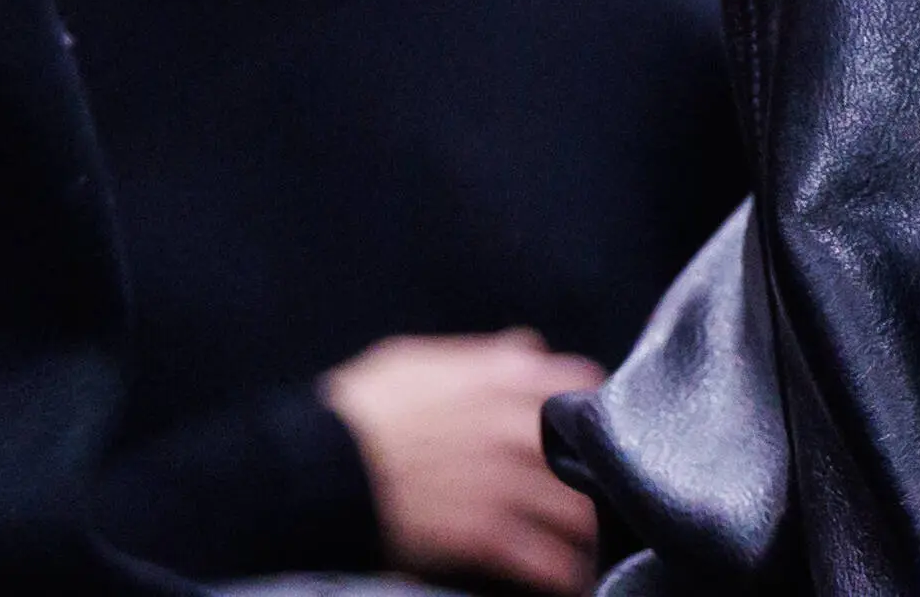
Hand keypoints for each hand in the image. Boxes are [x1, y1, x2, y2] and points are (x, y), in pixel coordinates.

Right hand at [318, 329, 605, 593]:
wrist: (318, 472)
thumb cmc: (358, 412)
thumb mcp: (418, 364)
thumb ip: (481, 358)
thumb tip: (526, 347)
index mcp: (502, 380)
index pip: (578, 383)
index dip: (589, 406)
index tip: (591, 427)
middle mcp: (515, 429)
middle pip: (587, 452)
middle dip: (595, 474)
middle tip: (601, 494)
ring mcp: (505, 484)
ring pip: (575, 511)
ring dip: (590, 532)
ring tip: (594, 547)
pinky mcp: (485, 536)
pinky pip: (543, 559)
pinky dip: (562, 573)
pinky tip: (570, 582)